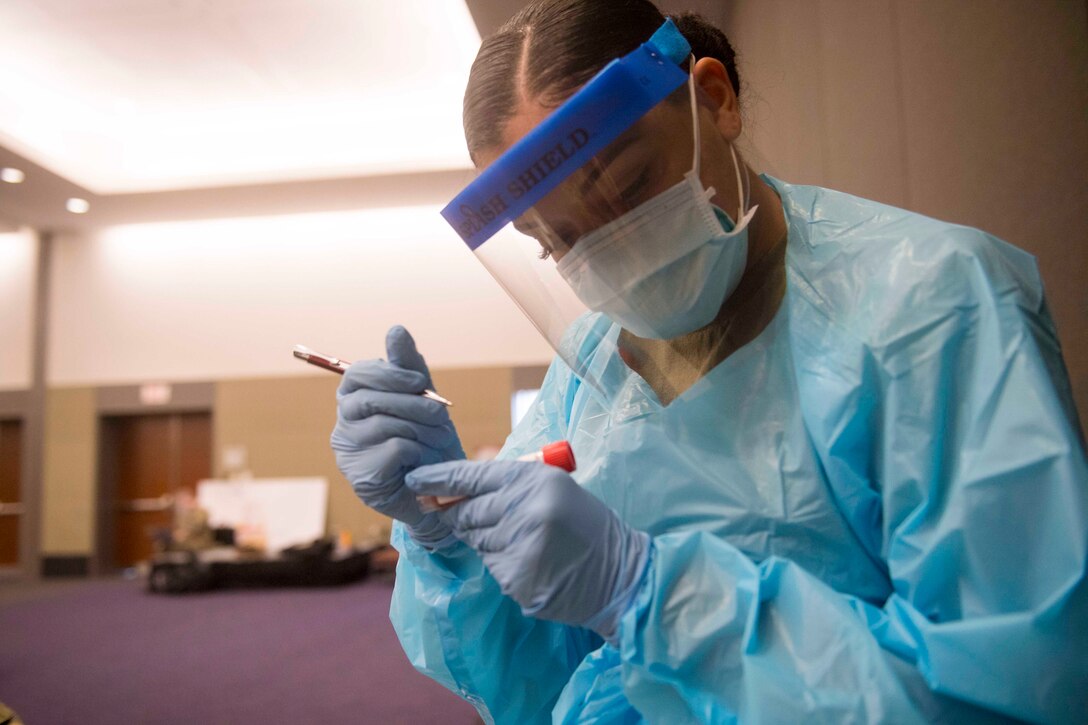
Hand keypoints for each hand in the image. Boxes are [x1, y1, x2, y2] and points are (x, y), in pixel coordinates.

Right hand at [332, 326, 463, 548]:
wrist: (440, 489)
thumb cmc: (428, 440)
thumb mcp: (424, 398)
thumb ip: (409, 366)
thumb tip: (396, 329)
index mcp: (354, 401)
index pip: (356, 375)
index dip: (388, 374)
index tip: (419, 381)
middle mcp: (344, 426)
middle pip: (368, 399)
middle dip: (411, 402)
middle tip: (441, 412)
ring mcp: (348, 454)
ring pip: (384, 424)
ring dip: (421, 428)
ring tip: (439, 438)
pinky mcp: (362, 478)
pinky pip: (393, 449)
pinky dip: (416, 451)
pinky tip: (423, 460)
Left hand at [405, 459, 650, 640]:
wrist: (621, 573)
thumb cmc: (587, 526)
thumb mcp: (554, 489)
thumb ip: (508, 486)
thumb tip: (455, 492)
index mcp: (533, 479)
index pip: (471, 475)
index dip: (438, 478)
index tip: (413, 481)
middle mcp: (523, 509)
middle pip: (466, 512)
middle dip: (464, 517)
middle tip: (487, 521)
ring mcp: (518, 545)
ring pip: (477, 541)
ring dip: (490, 542)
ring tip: (528, 542)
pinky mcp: (516, 578)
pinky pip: (492, 567)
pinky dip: (504, 566)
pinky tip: (534, 563)